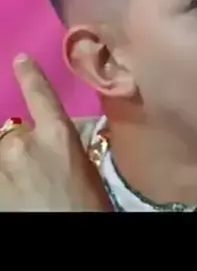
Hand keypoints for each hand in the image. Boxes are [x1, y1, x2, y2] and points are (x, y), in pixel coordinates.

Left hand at [0, 54, 112, 210]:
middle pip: (13, 133)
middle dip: (18, 147)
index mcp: (58, 135)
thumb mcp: (84, 167)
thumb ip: (64, 144)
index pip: (41, 95)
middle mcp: (23, 143)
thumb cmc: (85, 206)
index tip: (20, 59)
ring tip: (22, 186)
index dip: (30, 75)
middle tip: (32, 172)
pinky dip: (3, 178)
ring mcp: (1, 164)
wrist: (67, 239)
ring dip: (7, 164)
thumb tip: (55, 134)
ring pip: (0, 153)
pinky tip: (12, 192)